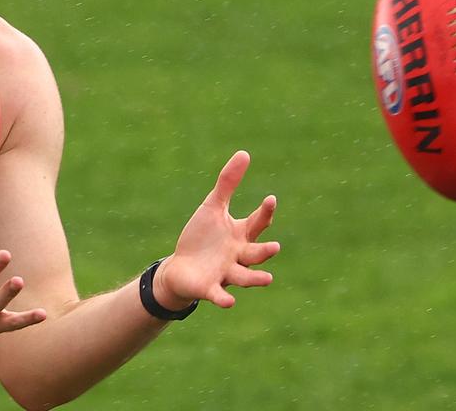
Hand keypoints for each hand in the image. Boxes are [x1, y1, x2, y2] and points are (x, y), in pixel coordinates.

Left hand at [155, 151, 279, 309]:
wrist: (181, 268)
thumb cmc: (201, 237)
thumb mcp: (213, 207)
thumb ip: (228, 183)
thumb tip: (244, 153)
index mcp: (240, 235)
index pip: (258, 223)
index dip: (265, 212)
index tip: (270, 199)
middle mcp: (238, 256)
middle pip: (256, 254)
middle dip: (265, 252)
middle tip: (275, 247)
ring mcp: (226, 274)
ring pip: (245, 277)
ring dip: (255, 279)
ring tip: (268, 278)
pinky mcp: (210, 288)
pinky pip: (219, 294)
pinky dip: (224, 298)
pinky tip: (230, 302)